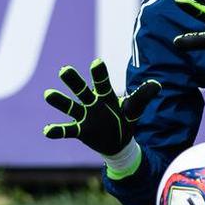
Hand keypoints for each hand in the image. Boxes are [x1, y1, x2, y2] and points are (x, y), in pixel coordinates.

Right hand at [42, 59, 159, 155]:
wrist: (120, 141)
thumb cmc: (126, 119)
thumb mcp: (135, 108)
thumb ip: (143, 96)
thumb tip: (157, 85)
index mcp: (106, 95)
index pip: (102, 82)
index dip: (100, 74)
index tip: (97, 63)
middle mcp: (92, 103)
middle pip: (81, 90)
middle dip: (74, 81)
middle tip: (64, 70)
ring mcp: (84, 116)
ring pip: (70, 107)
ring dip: (60, 101)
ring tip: (48, 94)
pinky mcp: (80, 131)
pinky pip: (67, 130)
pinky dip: (57, 130)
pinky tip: (47, 130)